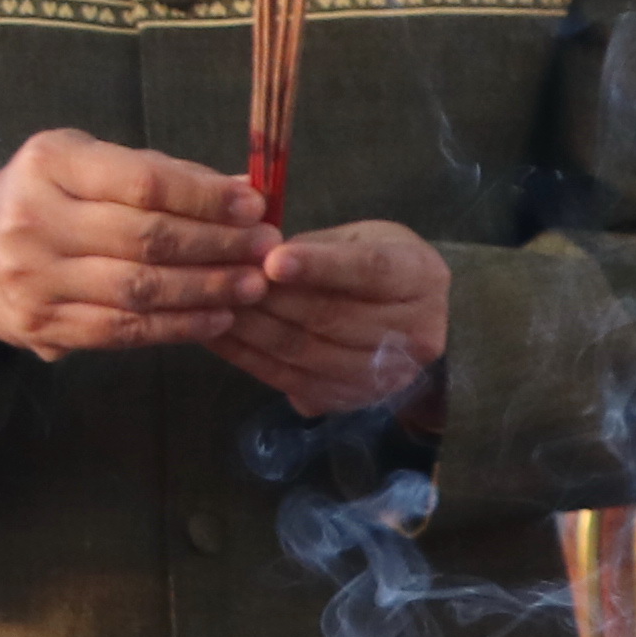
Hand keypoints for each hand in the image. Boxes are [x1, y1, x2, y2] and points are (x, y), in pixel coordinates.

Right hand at [0, 131, 272, 359]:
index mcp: (48, 163)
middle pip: (145, 238)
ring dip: (206, 290)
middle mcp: (33, 219)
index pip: (142, 182)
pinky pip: (122, 330)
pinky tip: (216, 319)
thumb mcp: (87, 166)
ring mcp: (33, 277)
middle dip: (217, 246)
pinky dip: (176, 327)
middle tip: (266, 250)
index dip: (205, 198)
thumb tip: (244, 193)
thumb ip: (163, 176)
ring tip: (252, 286)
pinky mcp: (40, 324)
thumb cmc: (44, 199)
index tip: (254, 207)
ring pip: (139, 289)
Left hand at [217, 221, 450, 422]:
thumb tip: (260, 258)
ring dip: (254, 331)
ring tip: (213, 307)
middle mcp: (417, 332)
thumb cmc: (376, 262)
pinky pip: (295, 381)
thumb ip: (317, 247)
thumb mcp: (360, 238)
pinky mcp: (354, 399)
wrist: (409, 318)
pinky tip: (219, 337)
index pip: (371, 271)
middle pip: (334, 317)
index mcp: (422, 277)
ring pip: (310, 353)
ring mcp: (389, 373)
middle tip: (223, 281)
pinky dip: (251, 359)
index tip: (271, 261)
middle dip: (271, 300)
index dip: (319, 266)